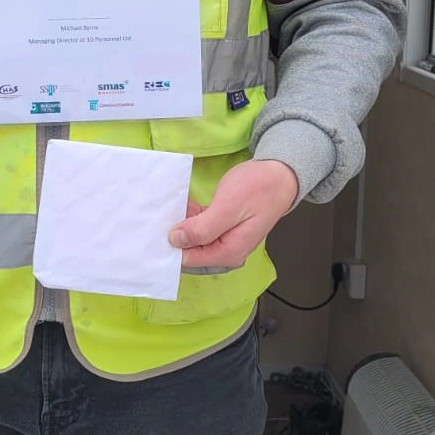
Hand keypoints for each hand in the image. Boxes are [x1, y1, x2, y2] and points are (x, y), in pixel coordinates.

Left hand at [169, 160, 299, 268]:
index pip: (188, 259)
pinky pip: (201, 227)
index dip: (171, 245)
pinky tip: (185, 204)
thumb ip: (202, 228)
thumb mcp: (227, 207)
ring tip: (170, 206)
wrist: (280, 175)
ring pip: (193, 237)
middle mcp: (226, 251)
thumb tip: (176, 241)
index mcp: (228, 252)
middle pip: (190, 250)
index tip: (154, 229)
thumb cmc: (257, 189)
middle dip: (174, 234)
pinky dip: (192, 217)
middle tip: (158, 214)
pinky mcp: (224, 227)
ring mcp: (225, 239)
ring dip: (182, 223)